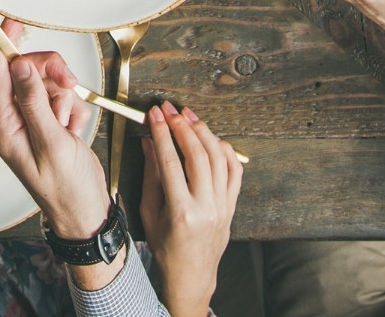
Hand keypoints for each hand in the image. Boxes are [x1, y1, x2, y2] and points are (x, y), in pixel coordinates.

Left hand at [0, 26, 107, 240]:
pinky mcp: (51, 121)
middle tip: (69, 83)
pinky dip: (73, 108)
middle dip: (50, 73)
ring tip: (69, 124)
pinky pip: (62, 96)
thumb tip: (19, 65)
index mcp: (3, 124)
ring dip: (64, 96)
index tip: (13, 21)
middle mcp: (14, 118)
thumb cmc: (66, 187)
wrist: (86, 210)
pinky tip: (75, 129)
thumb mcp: (51, 143)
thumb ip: (34, 102)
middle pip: (26, 71)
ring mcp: (32, 119)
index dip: (4, 44)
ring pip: (47, 81)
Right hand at [139, 102, 242, 316]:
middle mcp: (206, 208)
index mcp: (181, 212)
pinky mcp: (232, 206)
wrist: (191, 275)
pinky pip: (235, 171)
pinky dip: (225, 151)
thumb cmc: (167, 249)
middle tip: (171, 110)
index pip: (170, 161)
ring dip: (203, 132)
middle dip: (182, 127)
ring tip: (189, 117)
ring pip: (218, 158)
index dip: (161, 133)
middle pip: (197, 155)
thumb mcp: (150, 213)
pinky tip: (212, 138)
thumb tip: (150, 143)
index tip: (154, 115)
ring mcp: (223, 207)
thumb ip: (151, 176)